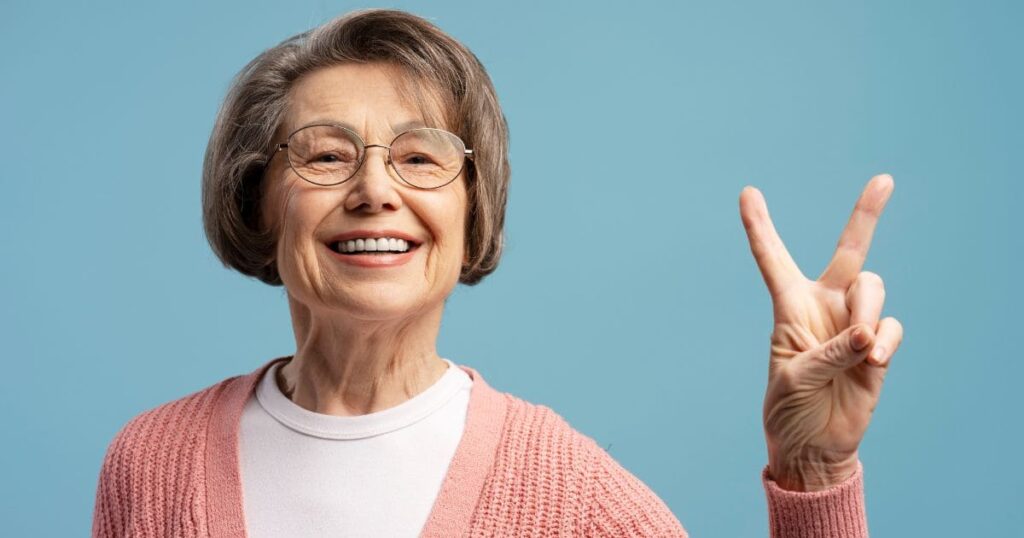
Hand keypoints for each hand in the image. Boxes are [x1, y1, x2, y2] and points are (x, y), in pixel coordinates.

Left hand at [739, 174, 904, 491]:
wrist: (815, 445)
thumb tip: (868, 335)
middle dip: (866, 214)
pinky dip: (885, 338)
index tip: (747, 191)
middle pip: (850, 251)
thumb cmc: (790, 409)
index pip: (773, 259)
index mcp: (789, 306)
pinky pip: (891, 325)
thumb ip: (830, 352)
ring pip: (873, 288)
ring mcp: (854, 322)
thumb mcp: (796, 379)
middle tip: (884, 179)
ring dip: (867, 312)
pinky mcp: (878, 346)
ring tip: (860, 348)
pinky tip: (873, 359)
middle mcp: (824, 305)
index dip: (760, 226)